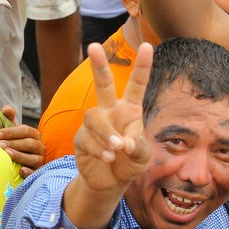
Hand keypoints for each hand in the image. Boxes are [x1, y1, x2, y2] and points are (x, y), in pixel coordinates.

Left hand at [0, 105, 43, 177]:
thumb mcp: (12, 130)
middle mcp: (40, 147)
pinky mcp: (38, 172)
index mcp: (34, 135)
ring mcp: (40, 160)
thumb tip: (7, 109)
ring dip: (20, 156)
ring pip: (33, 158)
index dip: (12, 132)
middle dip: (14, 143)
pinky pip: (36, 173)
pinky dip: (29, 172)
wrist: (19, 162)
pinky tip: (20, 171)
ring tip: (7, 154)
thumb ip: (9, 118)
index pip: (26, 131)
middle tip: (0, 145)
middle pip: (29, 144)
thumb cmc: (14, 142)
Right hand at [73, 42, 152, 193]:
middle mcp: (110, 111)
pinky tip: (108, 157)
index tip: (147, 46)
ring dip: (106, 132)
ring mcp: (93, 125)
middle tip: (92, 46)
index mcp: (129, 110)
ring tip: (117, 148)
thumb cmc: (129, 163)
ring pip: (93, 116)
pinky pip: (86, 138)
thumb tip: (124, 142)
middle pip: (103, 84)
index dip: (142, 66)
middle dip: (98, 65)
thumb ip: (138, 148)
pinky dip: (99, 148)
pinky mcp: (81, 139)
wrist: (110, 182)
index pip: (136, 85)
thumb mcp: (142, 157)